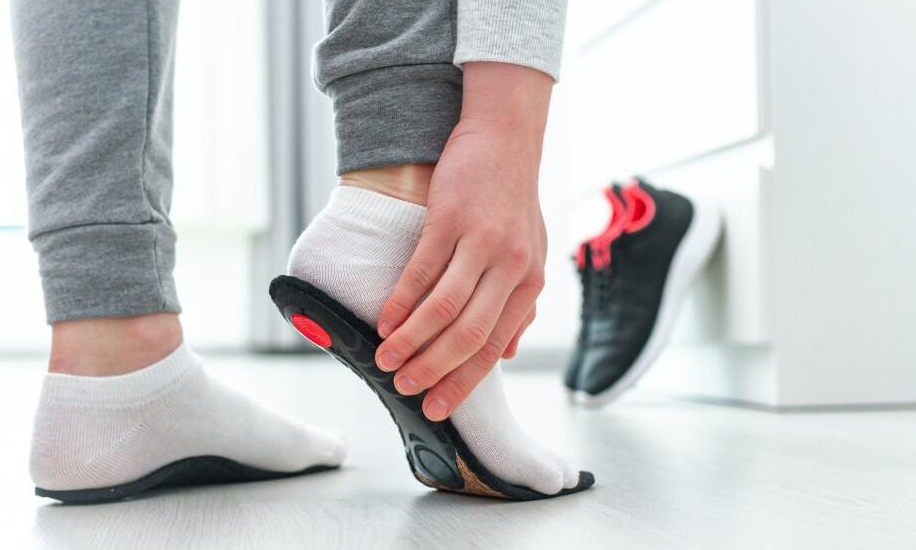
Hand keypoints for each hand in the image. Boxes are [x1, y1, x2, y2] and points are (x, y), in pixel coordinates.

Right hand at [374, 62, 554, 420]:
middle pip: (468, 334)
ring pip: (443, 308)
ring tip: (386, 361)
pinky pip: (422, 271)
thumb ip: (520, 304)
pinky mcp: (451, 218)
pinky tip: (385, 322)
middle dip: (433, 369)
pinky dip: (401, 302)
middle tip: (405, 389)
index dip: (463, 381)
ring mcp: (481, 242)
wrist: (505, 139)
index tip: (437, 407)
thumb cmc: (513, 200)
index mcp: (530, 283)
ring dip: (411, 341)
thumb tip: (509, 353)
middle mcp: (512, 267)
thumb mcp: (531, 254)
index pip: (494, 345)